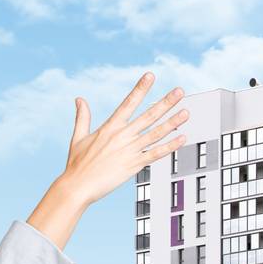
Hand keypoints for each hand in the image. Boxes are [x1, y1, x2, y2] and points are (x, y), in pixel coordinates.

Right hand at [27, 71, 186, 249]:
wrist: (77, 187)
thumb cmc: (76, 165)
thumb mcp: (78, 137)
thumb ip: (82, 117)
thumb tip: (79, 99)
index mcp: (109, 128)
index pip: (128, 103)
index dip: (140, 88)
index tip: (150, 76)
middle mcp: (122, 136)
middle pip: (148, 116)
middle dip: (165, 102)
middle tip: (179, 91)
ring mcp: (129, 151)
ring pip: (156, 133)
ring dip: (173, 122)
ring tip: (186, 112)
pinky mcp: (134, 165)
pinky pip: (156, 154)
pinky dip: (170, 146)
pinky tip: (182, 138)